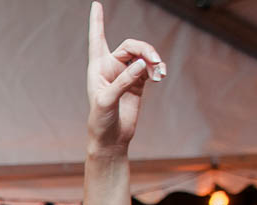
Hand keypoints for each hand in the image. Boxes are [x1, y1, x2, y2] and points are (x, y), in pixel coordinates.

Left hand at [85, 2, 163, 153]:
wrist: (111, 139)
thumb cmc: (101, 120)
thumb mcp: (107, 100)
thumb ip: (124, 81)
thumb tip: (142, 64)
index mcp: (96, 68)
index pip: (97, 39)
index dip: (97, 21)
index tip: (96, 3)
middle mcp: (110, 67)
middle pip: (130, 45)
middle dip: (144, 49)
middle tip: (154, 60)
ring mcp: (126, 73)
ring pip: (142, 55)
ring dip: (153, 60)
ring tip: (159, 72)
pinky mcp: (138, 82)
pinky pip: (150, 67)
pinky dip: (157, 68)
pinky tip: (160, 76)